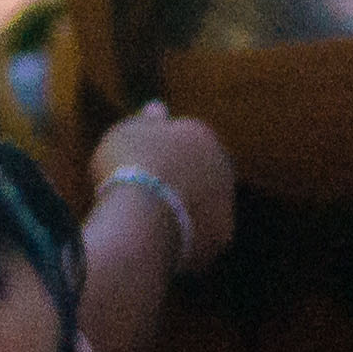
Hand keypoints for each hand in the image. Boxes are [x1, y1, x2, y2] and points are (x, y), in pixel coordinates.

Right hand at [93, 103, 238, 272]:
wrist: (143, 214)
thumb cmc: (127, 167)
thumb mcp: (125, 134)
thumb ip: (145, 122)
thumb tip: (158, 107)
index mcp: (201, 135)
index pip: (186, 142)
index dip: (161, 158)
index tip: (139, 171)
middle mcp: (223, 164)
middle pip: (201, 174)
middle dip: (180, 184)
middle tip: (147, 200)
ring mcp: (227, 201)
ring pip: (204, 206)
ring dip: (185, 212)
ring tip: (151, 225)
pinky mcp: (223, 236)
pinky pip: (202, 236)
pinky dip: (186, 240)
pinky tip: (161, 244)